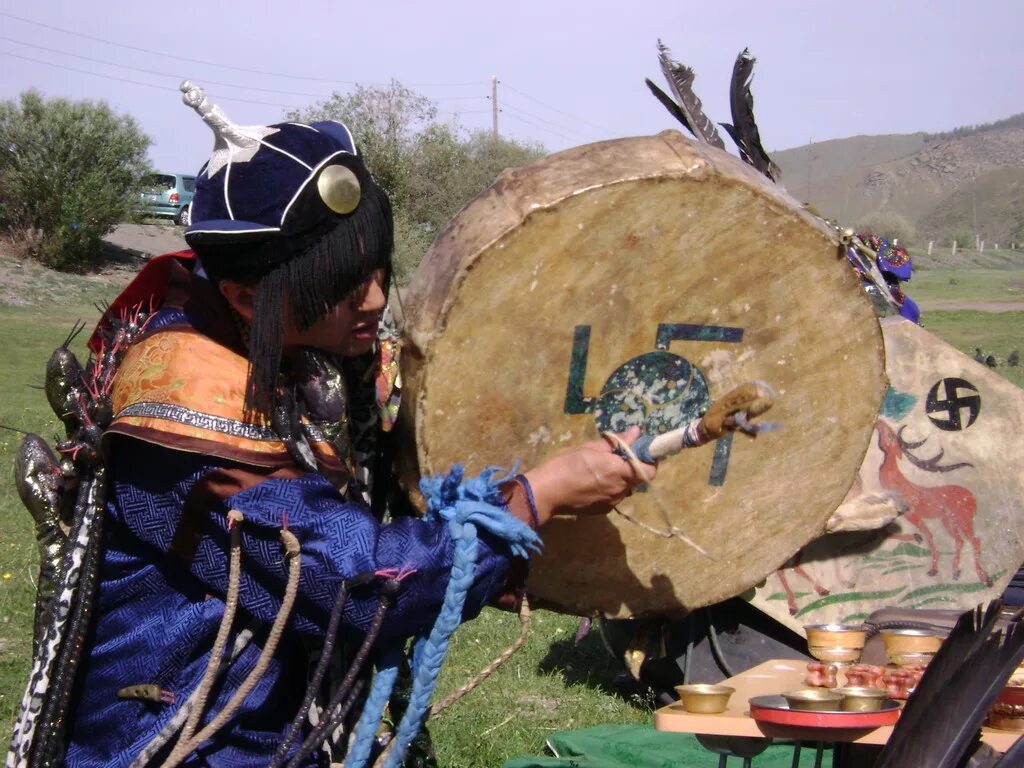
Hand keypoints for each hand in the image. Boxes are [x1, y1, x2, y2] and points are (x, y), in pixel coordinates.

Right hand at [523, 426, 654, 521]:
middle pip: (639, 479)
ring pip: (627, 488)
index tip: (639, 452)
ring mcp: (613, 502)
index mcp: (618, 471)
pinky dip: (612, 488)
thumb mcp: (589, 447)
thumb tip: (636, 432)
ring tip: (602, 470)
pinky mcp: (604, 510)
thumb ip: (616, 442)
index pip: (650, 470)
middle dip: (633, 467)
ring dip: (622, 478)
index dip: (648, 460)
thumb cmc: (565, 465)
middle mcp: (620, 489)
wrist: (546, 493)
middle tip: (617, 458)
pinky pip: (616, 496)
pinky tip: (594, 483)